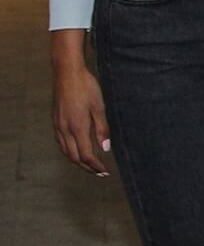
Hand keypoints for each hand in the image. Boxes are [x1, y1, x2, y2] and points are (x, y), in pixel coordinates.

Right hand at [50, 46, 111, 176]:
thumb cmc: (86, 87)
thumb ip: (102, 129)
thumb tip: (105, 149)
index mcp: (77, 127)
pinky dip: (69, 151)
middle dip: (87, 167)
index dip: (95, 166)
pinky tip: (76, 149)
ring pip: (65, 151)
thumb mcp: (99, 107)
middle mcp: (65, 129)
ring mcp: (58, 125)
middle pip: (74, 157)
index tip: (105, 171)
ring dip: (77, 160)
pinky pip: (60, 142)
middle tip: (99, 172)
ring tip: (90, 165)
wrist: (67, 73)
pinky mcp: (55, 120)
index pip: (86, 155)